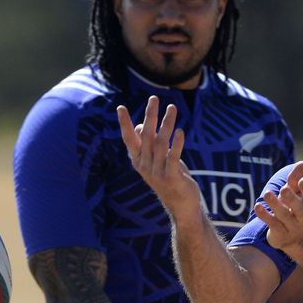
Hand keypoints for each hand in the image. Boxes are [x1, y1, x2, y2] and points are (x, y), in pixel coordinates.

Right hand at [117, 96, 200, 218]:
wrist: (181, 204)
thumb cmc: (168, 177)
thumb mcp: (156, 160)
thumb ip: (148, 144)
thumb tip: (138, 126)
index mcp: (138, 160)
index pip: (129, 139)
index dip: (124, 124)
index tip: (120, 107)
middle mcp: (145, 166)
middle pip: (146, 136)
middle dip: (150, 116)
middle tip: (154, 98)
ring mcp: (157, 172)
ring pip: (161, 143)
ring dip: (167, 124)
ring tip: (172, 108)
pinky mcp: (171, 177)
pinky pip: (173, 157)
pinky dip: (177, 144)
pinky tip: (180, 131)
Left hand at [254, 162, 302, 251]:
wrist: (292, 238)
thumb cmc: (293, 208)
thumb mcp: (295, 194)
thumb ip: (296, 179)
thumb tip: (302, 163)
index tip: (302, 180)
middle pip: (299, 209)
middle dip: (292, 199)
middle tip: (283, 189)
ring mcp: (292, 227)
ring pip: (284, 216)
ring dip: (275, 204)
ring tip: (267, 194)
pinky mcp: (280, 235)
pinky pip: (272, 224)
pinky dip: (264, 215)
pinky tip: (257, 206)